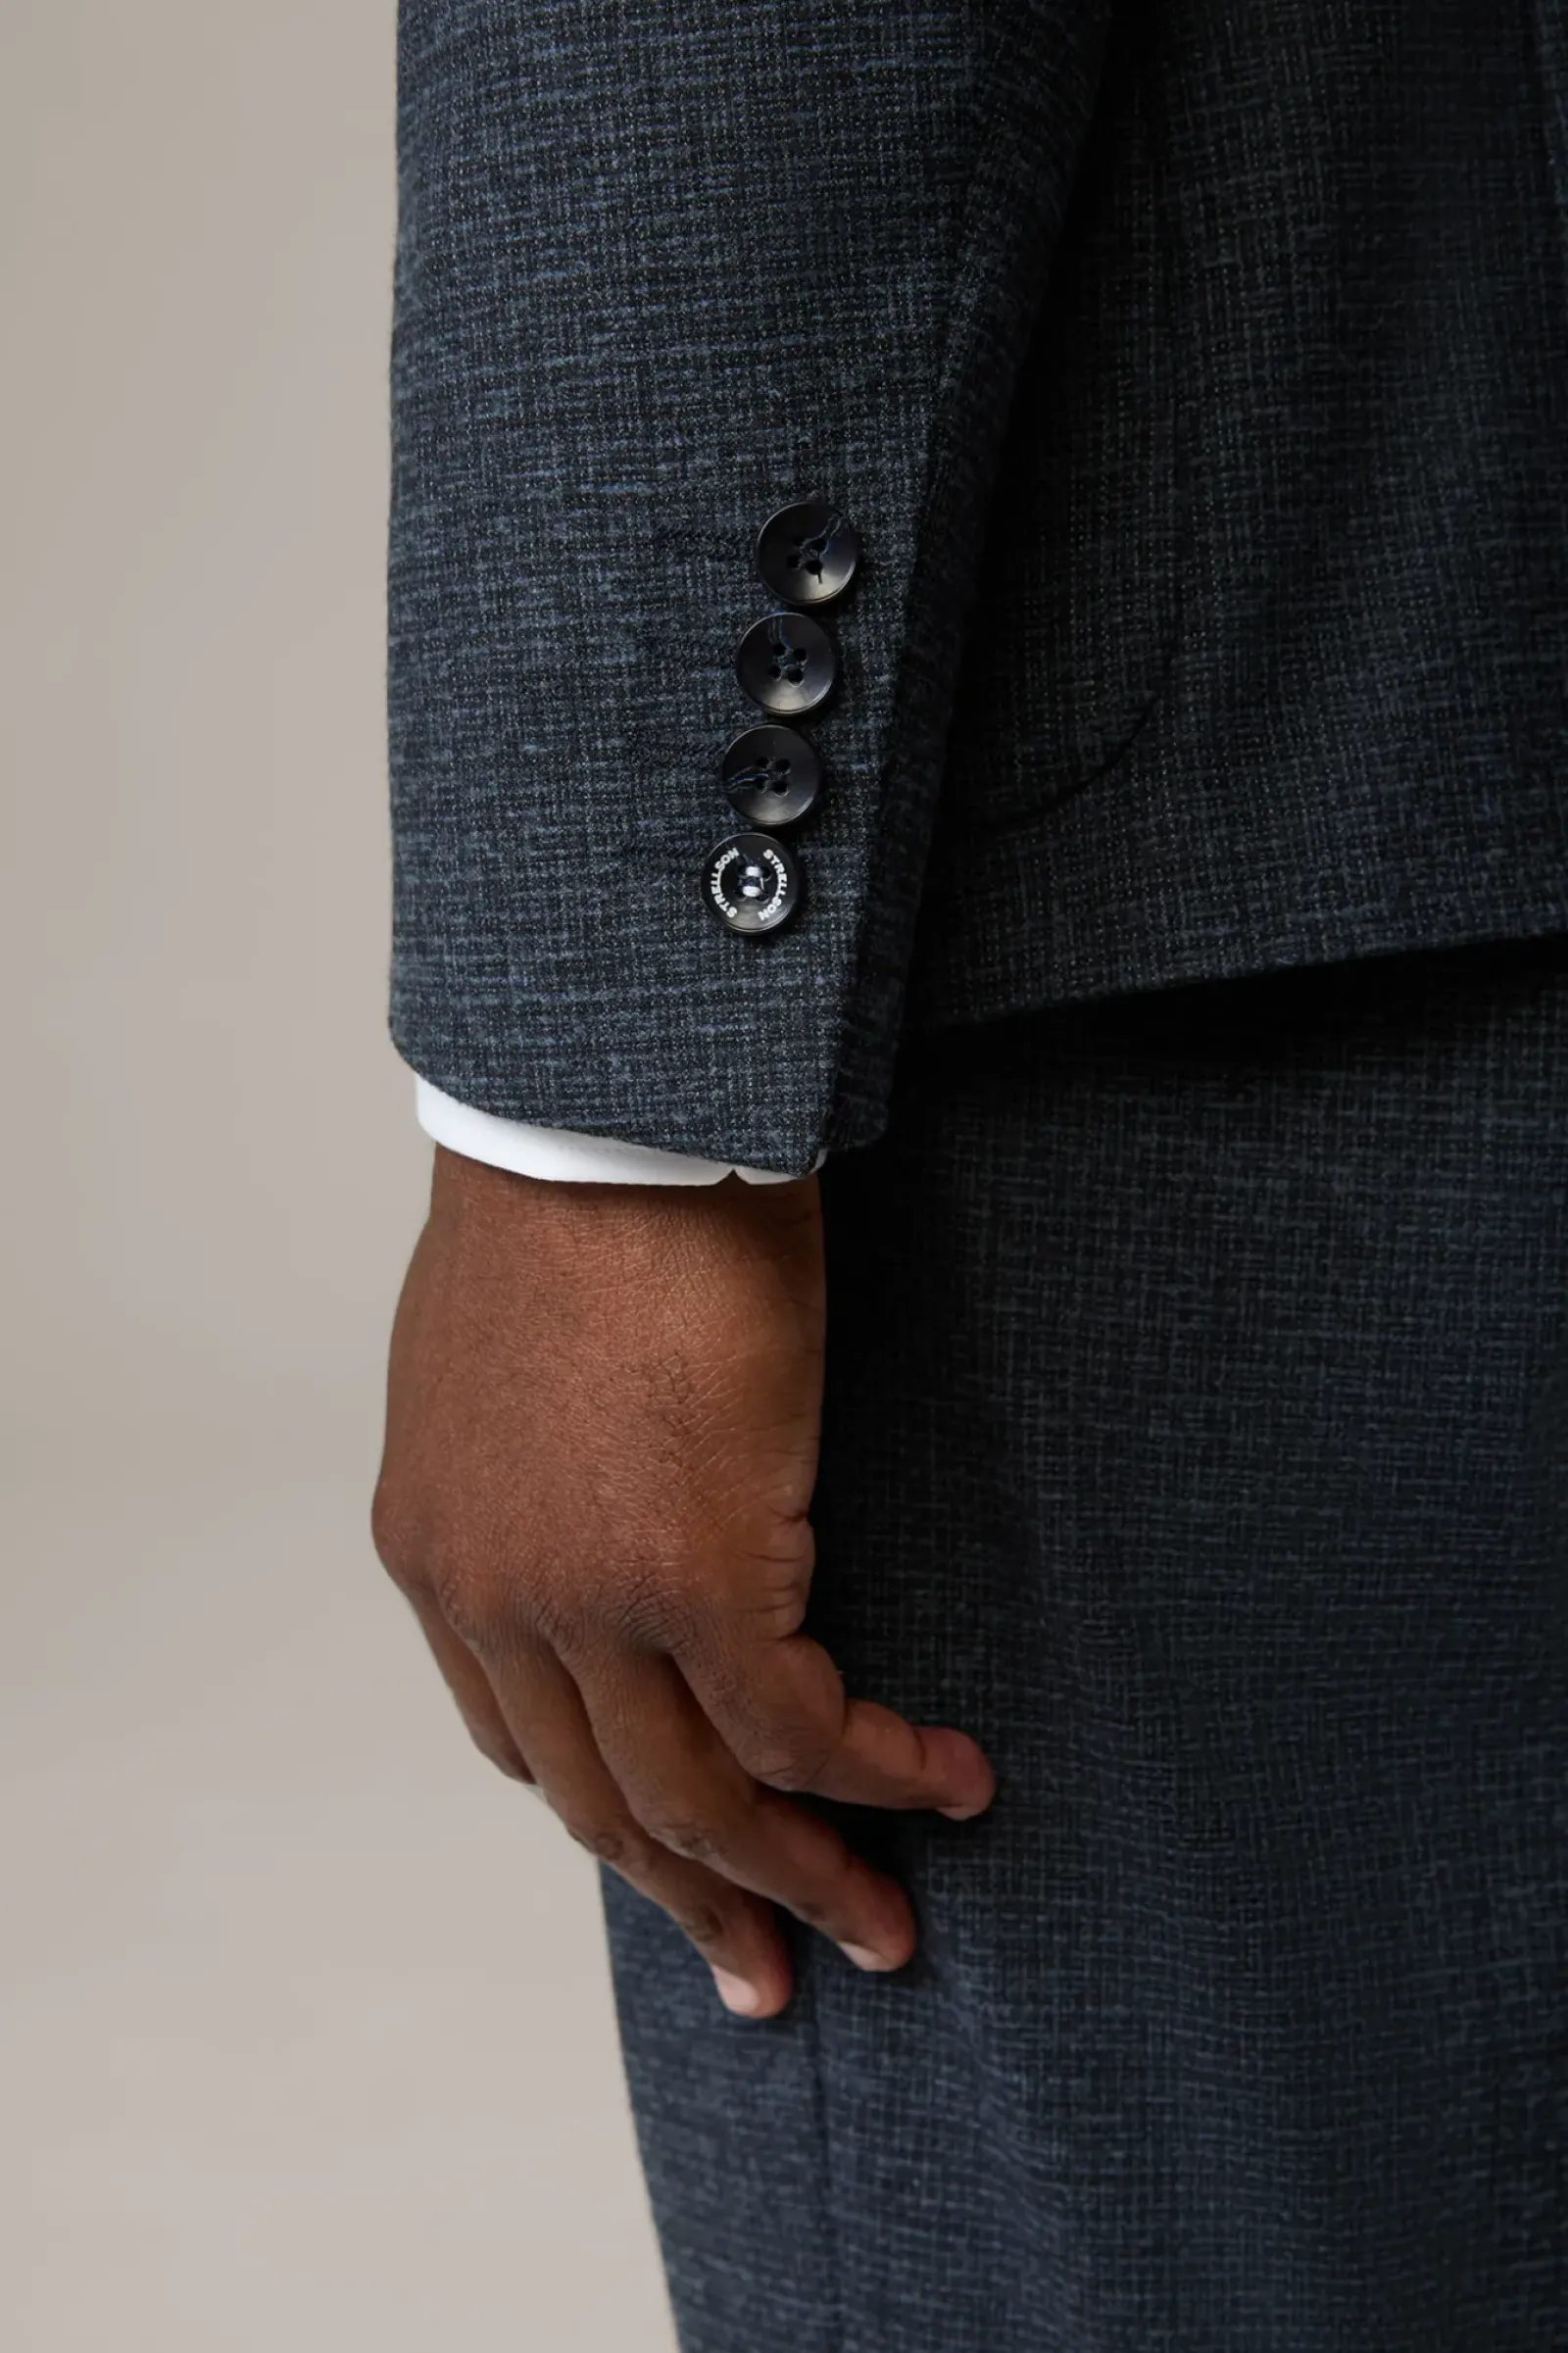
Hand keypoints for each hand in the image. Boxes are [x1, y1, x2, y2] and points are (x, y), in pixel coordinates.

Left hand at [372, 1145, 993, 2018]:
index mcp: (443, 1550)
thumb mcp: (513, 1362)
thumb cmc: (579, 1204)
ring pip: (702, 1802)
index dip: (614, 1813)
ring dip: (806, 1878)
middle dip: (699, 1901)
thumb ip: (534, 1468)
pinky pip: (801, 1729)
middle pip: (604, 1806)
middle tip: (770, 1974)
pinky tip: (950, 1781)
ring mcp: (585, 1602)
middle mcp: (495, 1601)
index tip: (682, 1854)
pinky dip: (881, 1773)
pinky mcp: (695, 1577)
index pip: (521, 1739)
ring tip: (886, 1928)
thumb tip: (611, 1509)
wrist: (603, 1117)